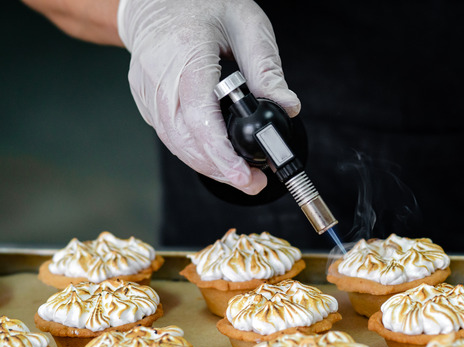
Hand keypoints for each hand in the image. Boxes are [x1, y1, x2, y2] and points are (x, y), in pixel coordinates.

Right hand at [118, 0, 299, 193]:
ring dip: (208, 165)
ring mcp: (147, 91)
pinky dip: (193, 151)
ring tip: (241, 174)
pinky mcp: (145, 100)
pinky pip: (168, 135)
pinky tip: (217, 156)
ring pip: (175, 143)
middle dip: (221, 169)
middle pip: (186, 140)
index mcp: (186, 55)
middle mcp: (160, 77)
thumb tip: (287, 107)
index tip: (244, 176)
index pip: (200, 117)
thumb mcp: (246, 25)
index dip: (222, 154)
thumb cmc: (200, 4)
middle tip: (253, 182)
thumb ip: (267, 69)